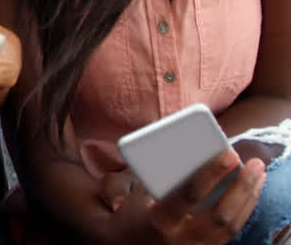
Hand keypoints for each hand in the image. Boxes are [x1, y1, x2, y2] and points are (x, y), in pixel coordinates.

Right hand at [97, 149, 265, 244]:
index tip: (228, 154)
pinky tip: (250, 194)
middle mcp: (180, 238)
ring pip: (232, 226)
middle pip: (220, 215)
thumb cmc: (129, 217)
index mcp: (159, 220)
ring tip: (258, 174)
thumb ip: (155, 177)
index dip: (211, 173)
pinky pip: (232, 233)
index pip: (189, 194)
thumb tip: (185, 151)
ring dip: (249, 198)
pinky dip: (244, 211)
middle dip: (242, 187)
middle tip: (256, 164)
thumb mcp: (134, 196)